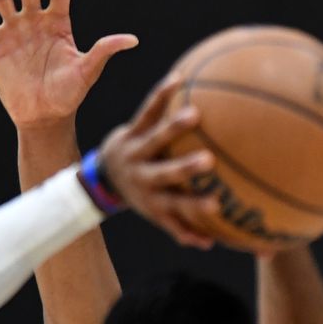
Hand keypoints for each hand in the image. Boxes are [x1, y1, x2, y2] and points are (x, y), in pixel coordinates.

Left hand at [98, 76, 220, 249]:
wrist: (104, 177)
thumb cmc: (144, 197)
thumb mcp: (159, 216)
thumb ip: (183, 230)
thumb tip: (211, 244)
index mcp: (154, 200)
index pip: (178, 206)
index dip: (196, 207)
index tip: (218, 205)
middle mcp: (144, 177)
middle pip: (165, 173)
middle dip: (185, 168)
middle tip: (209, 161)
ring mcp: (136, 152)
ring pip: (155, 139)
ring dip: (173, 128)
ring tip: (195, 114)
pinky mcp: (131, 131)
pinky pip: (146, 111)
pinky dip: (161, 96)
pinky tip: (179, 79)